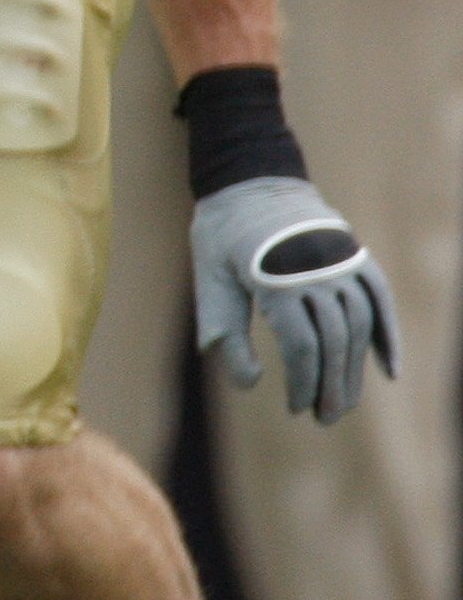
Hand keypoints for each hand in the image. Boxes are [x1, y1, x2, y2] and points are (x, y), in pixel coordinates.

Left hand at [192, 173, 398, 423]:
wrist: (248, 181)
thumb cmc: (221, 237)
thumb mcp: (210, 283)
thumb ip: (226, 334)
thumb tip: (251, 385)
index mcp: (275, 280)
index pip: (302, 347)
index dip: (302, 382)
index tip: (295, 407)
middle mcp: (315, 271)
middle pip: (335, 341)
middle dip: (331, 385)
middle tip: (326, 418)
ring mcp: (340, 261)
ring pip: (360, 325)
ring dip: (357, 368)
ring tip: (345, 401)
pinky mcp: (354, 254)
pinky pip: (380, 299)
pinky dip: (387, 334)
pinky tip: (389, 369)